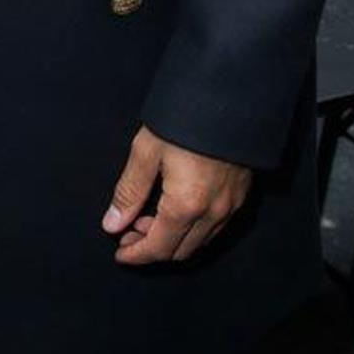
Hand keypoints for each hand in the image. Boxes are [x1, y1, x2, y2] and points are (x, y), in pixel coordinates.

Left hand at [102, 124, 251, 265]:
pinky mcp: (242, 195)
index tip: (120, 253)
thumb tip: (112, 224)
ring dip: (173, 239)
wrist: (229, 98)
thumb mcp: (146, 151)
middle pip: (180, 251)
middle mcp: (213, 214)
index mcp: (186, 206)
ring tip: (148, 219)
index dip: (136, 255)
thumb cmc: (184, 119)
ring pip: (200, 242)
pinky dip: (193, 229)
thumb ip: (129, 192)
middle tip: (129, 233)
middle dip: (152, 248)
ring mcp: (232, 206)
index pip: (159, 248)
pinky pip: (215, 228)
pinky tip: (176, 210)